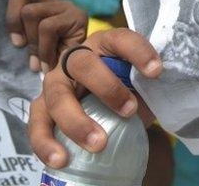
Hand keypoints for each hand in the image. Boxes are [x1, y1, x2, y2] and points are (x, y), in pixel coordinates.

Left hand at [0, 0, 87, 72]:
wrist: (77, 74)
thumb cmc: (46, 61)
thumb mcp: (25, 43)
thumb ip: (16, 32)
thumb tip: (7, 36)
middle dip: (11, 16)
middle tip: (17, 44)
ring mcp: (65, 5)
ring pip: (30, 11)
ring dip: (31, 41)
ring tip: (36, 60)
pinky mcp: (78, 15)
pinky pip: (47, 27)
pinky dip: (43, 49)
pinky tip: (47, 63)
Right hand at [29, 29, 161, 167]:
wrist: (104, 104)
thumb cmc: (126, 88)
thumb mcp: (139, 84)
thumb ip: (146, 87)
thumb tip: (160, 96)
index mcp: (104, 45)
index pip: (121, 40)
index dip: (138, 52)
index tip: (156, 71)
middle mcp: (75, 59)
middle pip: (82, 64)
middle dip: (107, 88)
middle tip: (129, 110)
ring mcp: (55, 83)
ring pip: (57, 96)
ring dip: (76, 122)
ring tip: (98, 144)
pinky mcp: (42, 108)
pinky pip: (37, 125)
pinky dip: (46, 143)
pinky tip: (61, 159)